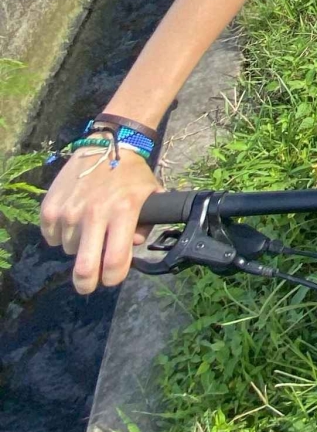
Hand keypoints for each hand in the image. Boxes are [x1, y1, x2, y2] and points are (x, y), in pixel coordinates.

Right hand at [39, 148, 161, 293]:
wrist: (106, 145)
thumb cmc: (132, 175)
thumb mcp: (151, 197)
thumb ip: (146, 224)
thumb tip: (131, 245)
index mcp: (123, 213)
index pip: (115, 261)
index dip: (114, 278)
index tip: (112, 280)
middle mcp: (94, 214)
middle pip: (85, 266)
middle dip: (87, 283)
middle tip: (88, 286)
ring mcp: (69, 211)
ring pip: (69, 249)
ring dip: (78, 247)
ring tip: (88, 231)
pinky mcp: (50, 206)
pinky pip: (51, 236)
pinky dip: (60, 236)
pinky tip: (72, 224)